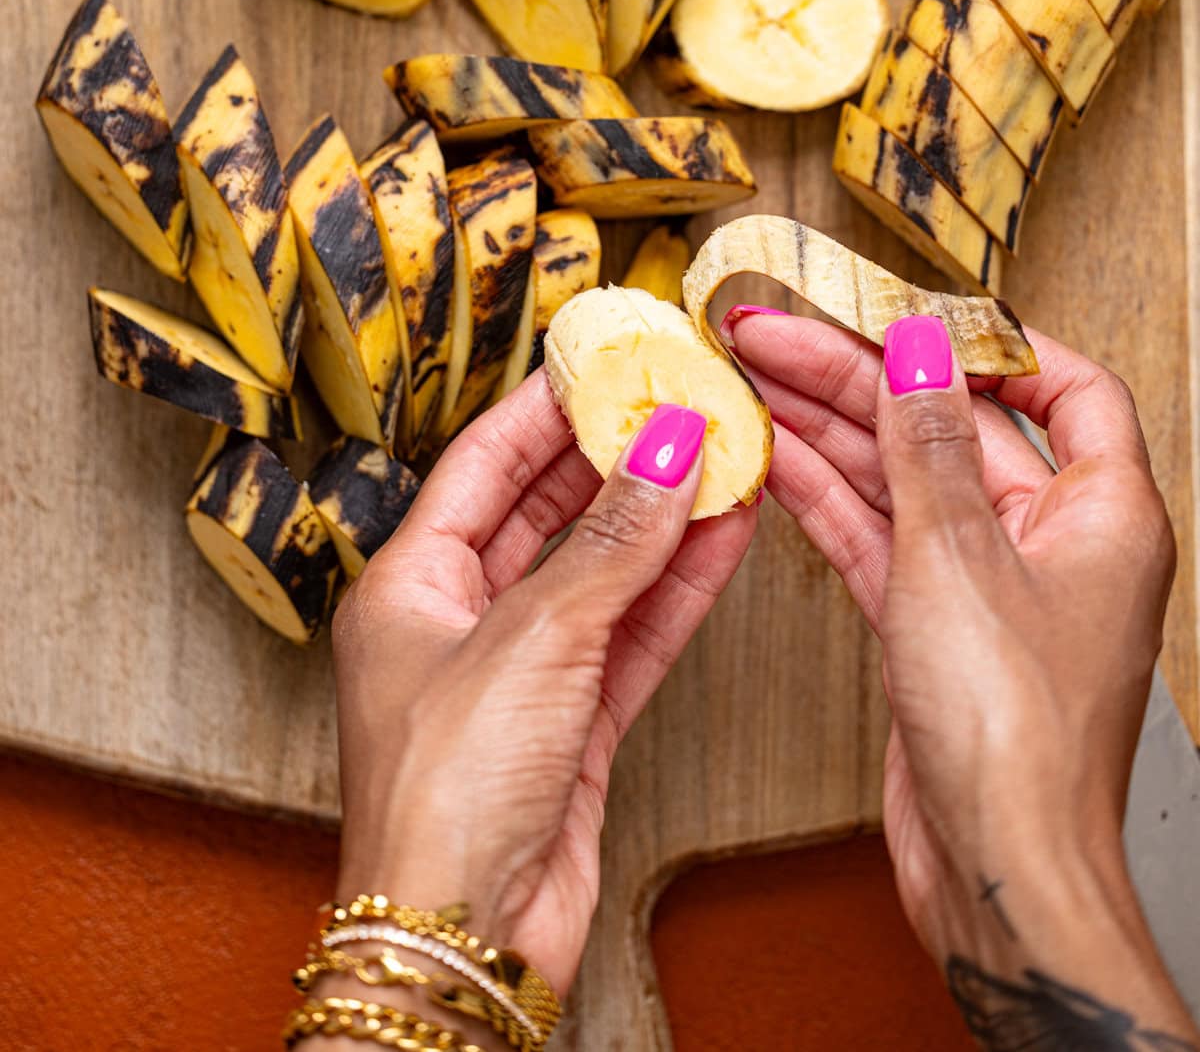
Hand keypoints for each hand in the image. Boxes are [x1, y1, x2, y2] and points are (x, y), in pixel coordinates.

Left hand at [330, 376, 756, 1002]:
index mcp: (408, 585)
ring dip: (662, 519)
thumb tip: (668, 451)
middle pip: (546, 512)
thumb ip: (610, 544)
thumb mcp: (530, 641)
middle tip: (679, 401)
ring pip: (601, 572)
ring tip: (724, 456)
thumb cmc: (444, 800)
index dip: (546, 407)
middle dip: (616, 459)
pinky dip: (677, 588)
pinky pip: (632, 633)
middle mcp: (459, 621)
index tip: (604, 359)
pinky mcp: (574, 726)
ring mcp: (521, 674)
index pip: (483, 464)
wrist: (465, 939)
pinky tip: (723, 537)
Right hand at [727, 306, 1195, 1044]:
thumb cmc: (1017, 740)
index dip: (987, 341)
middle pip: (953, 425)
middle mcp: (1053, 541)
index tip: (906, 312)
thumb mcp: (960, 554)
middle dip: (861, 377)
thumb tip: (922, 347)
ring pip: (902, 478)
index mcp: (1103, 512)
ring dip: (829, 430)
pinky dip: (827, 498)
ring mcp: (990, 586)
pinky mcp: (936, 629)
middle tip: (777, 335)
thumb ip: (931, 440)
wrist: (997, 875)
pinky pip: (878, 537)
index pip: (1064, 386)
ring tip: (754, 379)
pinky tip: (772, 459)